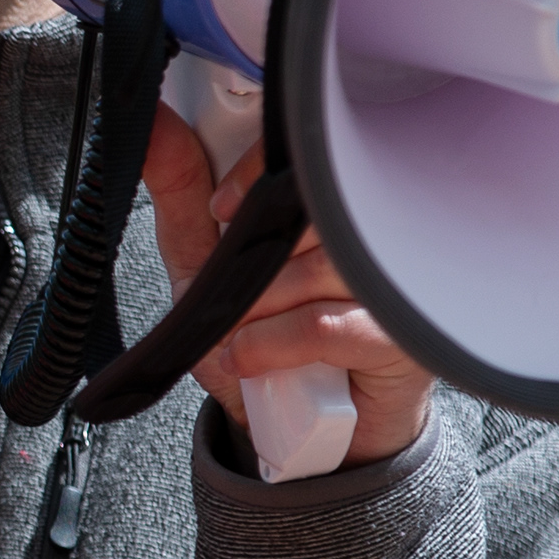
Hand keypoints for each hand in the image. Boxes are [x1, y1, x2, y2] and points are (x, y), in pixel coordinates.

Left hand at [139, 105, 434, 467]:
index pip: (312, 152)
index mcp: (330, 203)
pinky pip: (330, 323)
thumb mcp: (204, 262)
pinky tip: (252, 358)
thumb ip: (181, 194)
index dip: (258, 172)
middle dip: (253, 259)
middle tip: (231, 295)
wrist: (298, 430)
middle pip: (316, 212)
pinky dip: (275, 343)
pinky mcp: (404, 335)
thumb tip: (153, 128)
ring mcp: (393, 281)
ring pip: (319, 267)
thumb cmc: (261, 337)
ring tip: (241, 334)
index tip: (223, 208)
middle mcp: (371, 231)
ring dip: (259, 308)